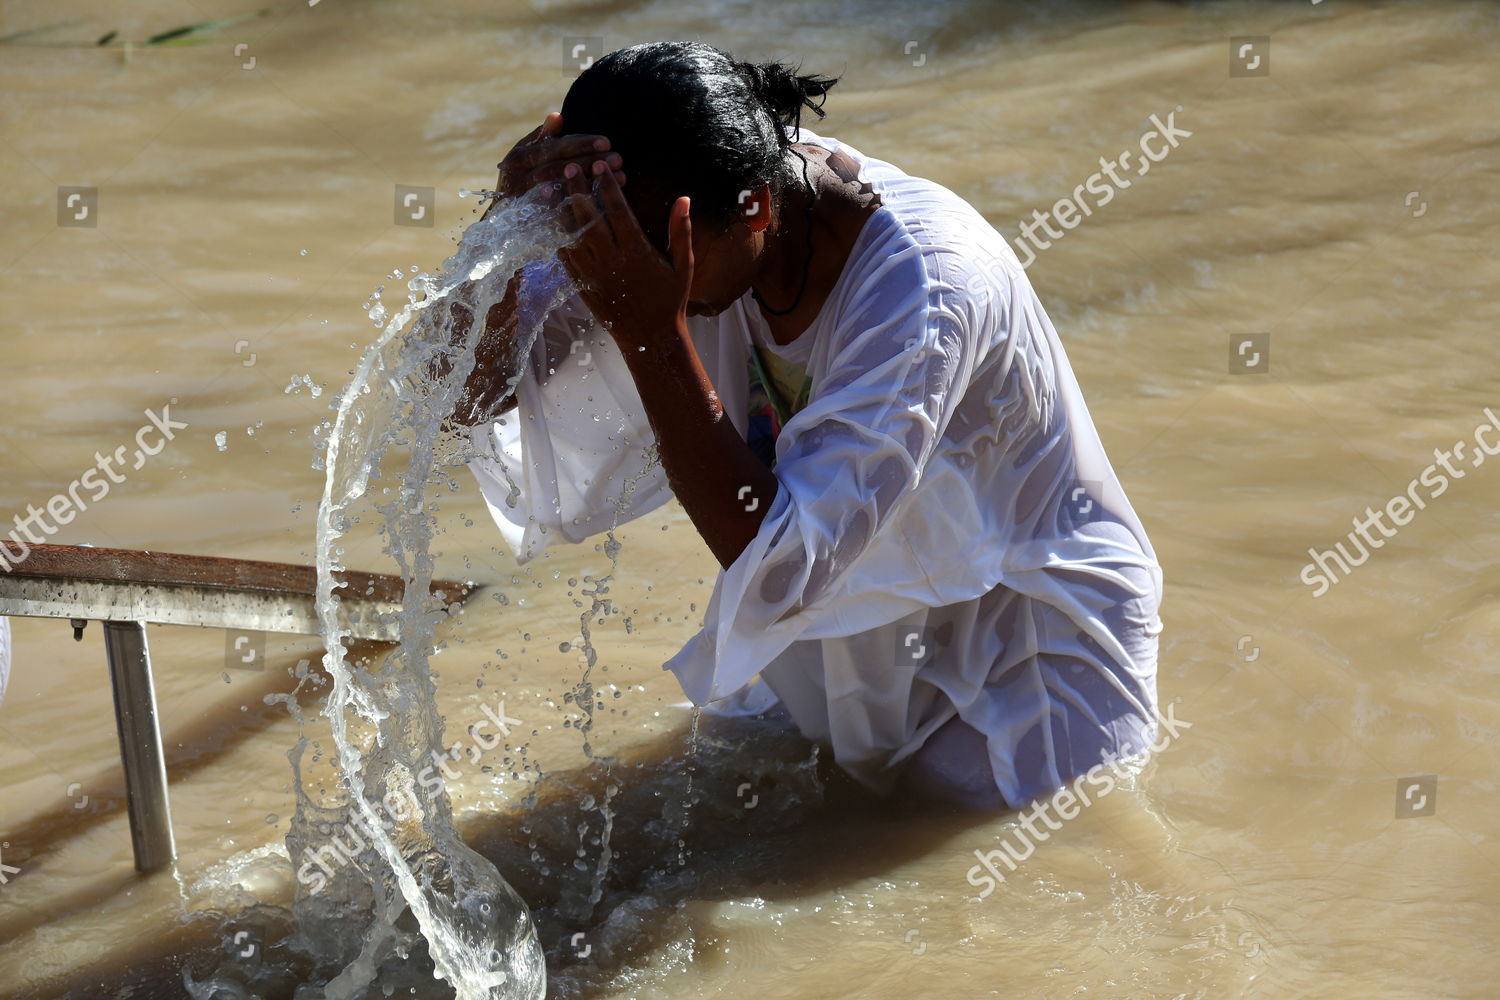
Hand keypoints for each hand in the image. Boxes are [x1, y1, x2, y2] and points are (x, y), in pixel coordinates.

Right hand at [484, 112, 624, 219]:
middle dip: (590, 162)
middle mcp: (518, 180)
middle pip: (559, 168)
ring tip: (621, 176)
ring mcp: (525, 203)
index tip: (606, 141)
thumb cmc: (521, 178)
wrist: (502, 220)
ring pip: (563, 191)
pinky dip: (588, 206)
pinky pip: (565, 214)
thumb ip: (542, 137)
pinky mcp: (537, 223)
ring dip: (594, 183)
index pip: (553, 148)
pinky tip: (610, 200)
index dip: (579, 144)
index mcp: (518, 158)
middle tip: (618, 158)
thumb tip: (557, 116)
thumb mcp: (526, 155)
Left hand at [556, 160, 693, 345]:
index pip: (617, 210)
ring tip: (550, 188)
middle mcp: (612, 261)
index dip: (606, 186)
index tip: (598, 165)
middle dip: (577, 190)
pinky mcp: (582, 285)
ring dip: (560, 210)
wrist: (649, 338)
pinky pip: (564, 256)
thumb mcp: (683, 266)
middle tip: (569, 167)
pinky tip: (549, 219)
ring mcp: (593, 274)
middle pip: (588, 218)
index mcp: (637, 252)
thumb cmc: (670, 299)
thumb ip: (681, 232)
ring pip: (570, 235)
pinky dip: (555, 236)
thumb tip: (684, 198)